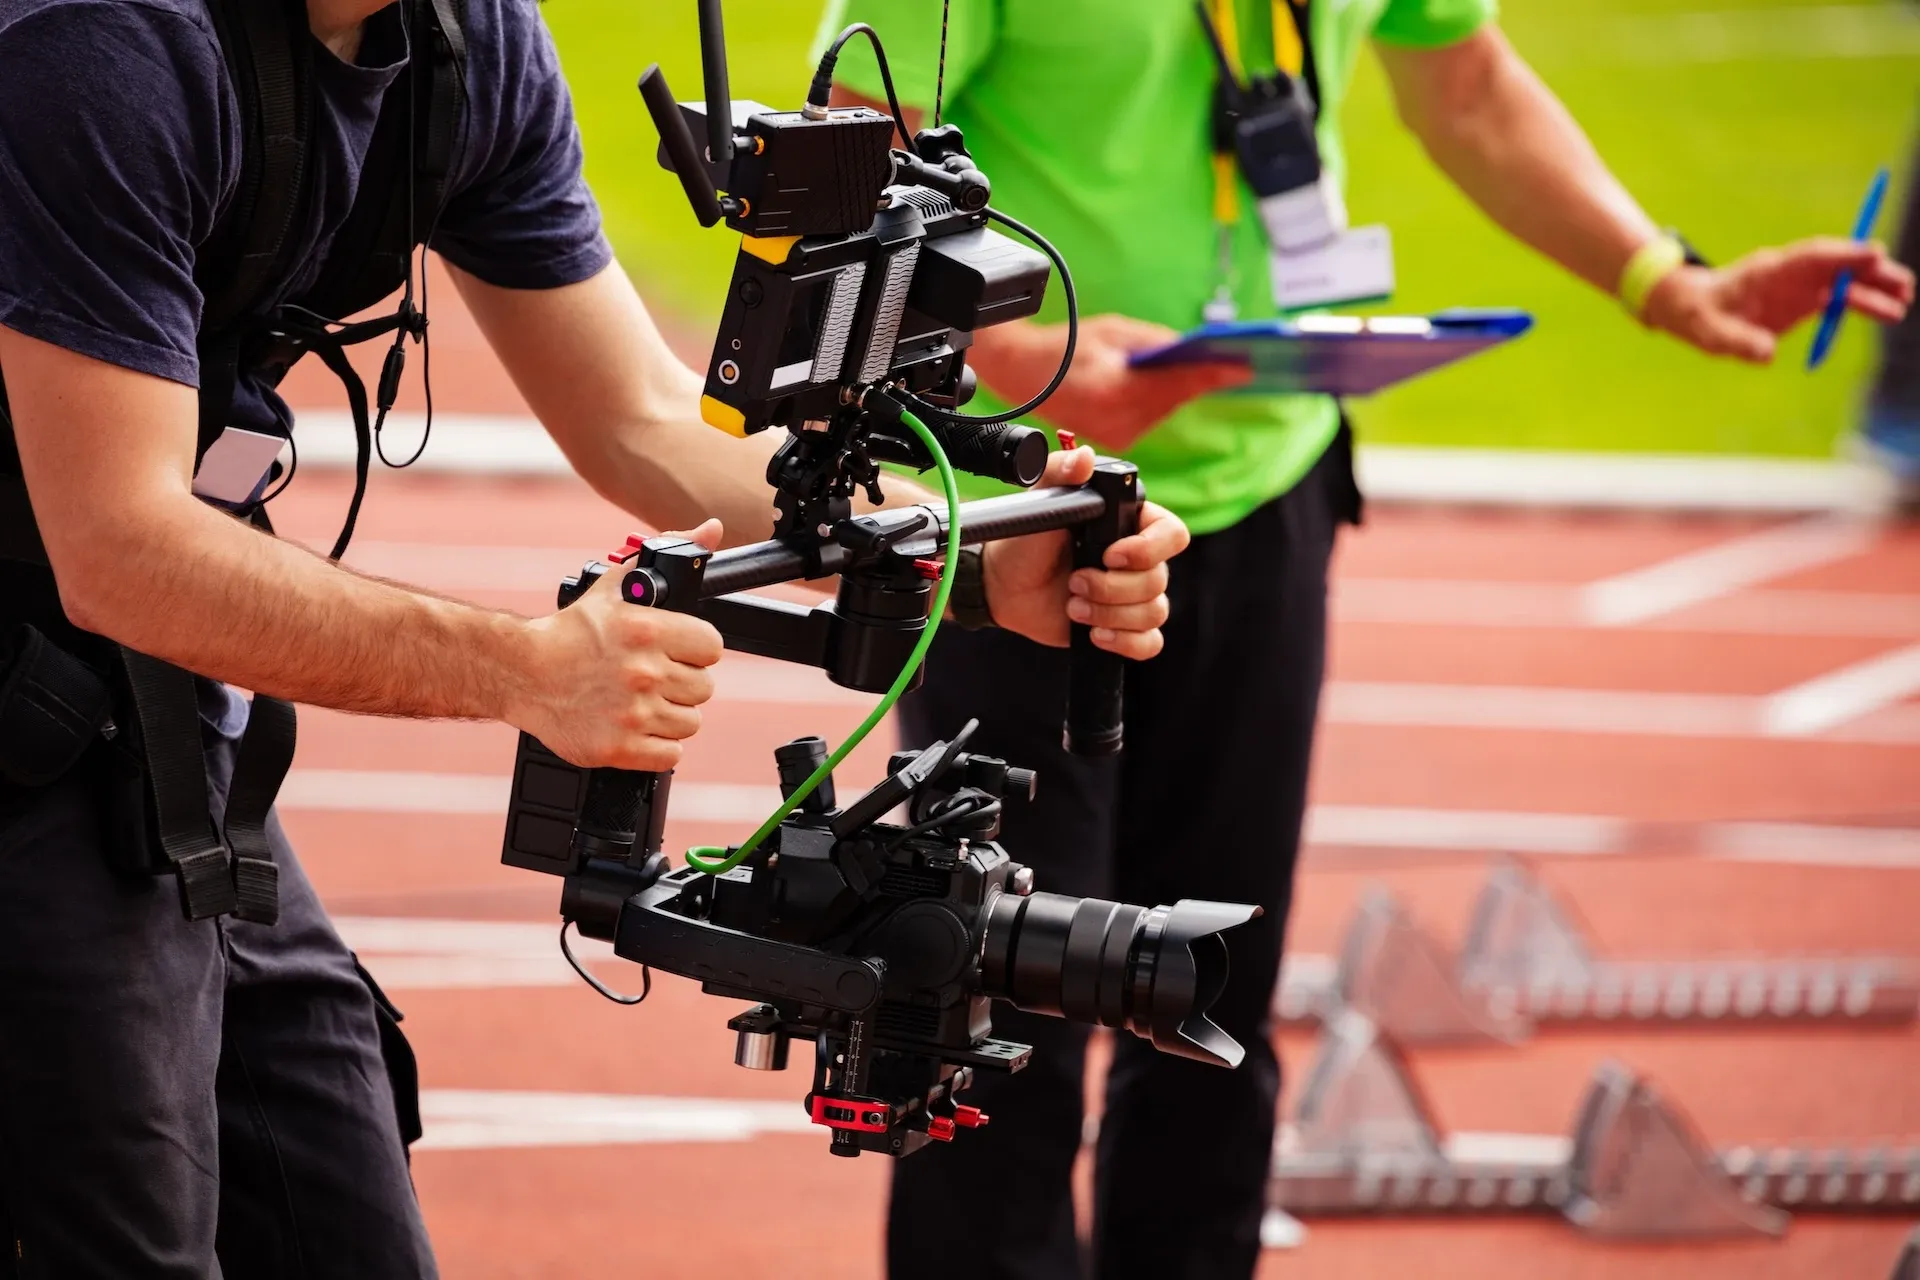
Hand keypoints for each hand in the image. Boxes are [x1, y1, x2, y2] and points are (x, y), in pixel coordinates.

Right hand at [508, 520, 725, 769]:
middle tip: (652, 677)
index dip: (695, 650)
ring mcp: (632, 713)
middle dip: (681, 682)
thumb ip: (670, 551)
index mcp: (649, 630)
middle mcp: (644, 672)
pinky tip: (635, 726)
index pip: (712, 648)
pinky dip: (657, 745)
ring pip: (690, 722)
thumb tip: (712, 530)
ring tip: (640, 701)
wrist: (521, 672)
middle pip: (703, 688)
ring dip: (670, 714)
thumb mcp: (618, 583)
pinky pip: (671, 754)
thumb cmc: (572, 631)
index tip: (677, 651)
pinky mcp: (619, 747)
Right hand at [967, 314, 1251, 452]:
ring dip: (1180, 387)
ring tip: (1204, 365)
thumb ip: (1157, 343)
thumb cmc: (1062, 347)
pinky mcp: (1116, 439)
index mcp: (1114, 391)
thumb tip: (1199, 348)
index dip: (1214, 373)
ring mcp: (1115, 434)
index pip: (1177, 383)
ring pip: (1167, 409)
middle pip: (1176, 398)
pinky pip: (1152, 415)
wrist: (1020, 374)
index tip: (1246, 366)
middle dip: (1201, 377)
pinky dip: (1162, 398)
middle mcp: (1116, 420)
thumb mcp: (1112, 332)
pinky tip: (1167, 381)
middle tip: (1239, 360)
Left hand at [979, 449, 1190, 659]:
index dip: (1148, 550)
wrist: (1003, 584)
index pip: (1172, 534)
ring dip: (1109, 614)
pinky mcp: (1122, 626)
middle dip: (1111, 588)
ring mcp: (1132, 595)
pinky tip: (1094, 633)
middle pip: (1159, 580)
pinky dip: (1125, 642)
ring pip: (1153, 612)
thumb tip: (1086, 458)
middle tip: (1074, 582)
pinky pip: (1148, 642)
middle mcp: (1139, 560)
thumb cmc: (1024, 539)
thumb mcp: (1039, 501)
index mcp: (1130, 524)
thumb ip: (1059, 472)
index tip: (1109, 555)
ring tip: (1072, 606)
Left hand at [1643, 238, 1915, 362]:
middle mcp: (1789, 273)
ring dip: (1873, 288)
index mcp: (1769, 271)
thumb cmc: (1697, 317)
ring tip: (1904, 301)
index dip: (1843, 254)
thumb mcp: (1710, 333)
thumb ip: (1737, 342)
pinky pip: (1838, 298)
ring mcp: (1798, 285)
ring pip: (1842, 280)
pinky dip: (1861, 302)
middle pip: (1837, 264)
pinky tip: (1888, 311)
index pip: (1813, 256)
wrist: (1691, 309)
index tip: (1873, 254)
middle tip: (1904, 284)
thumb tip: (1767, 356)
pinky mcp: (1802, 301)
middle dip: (1870, 271)